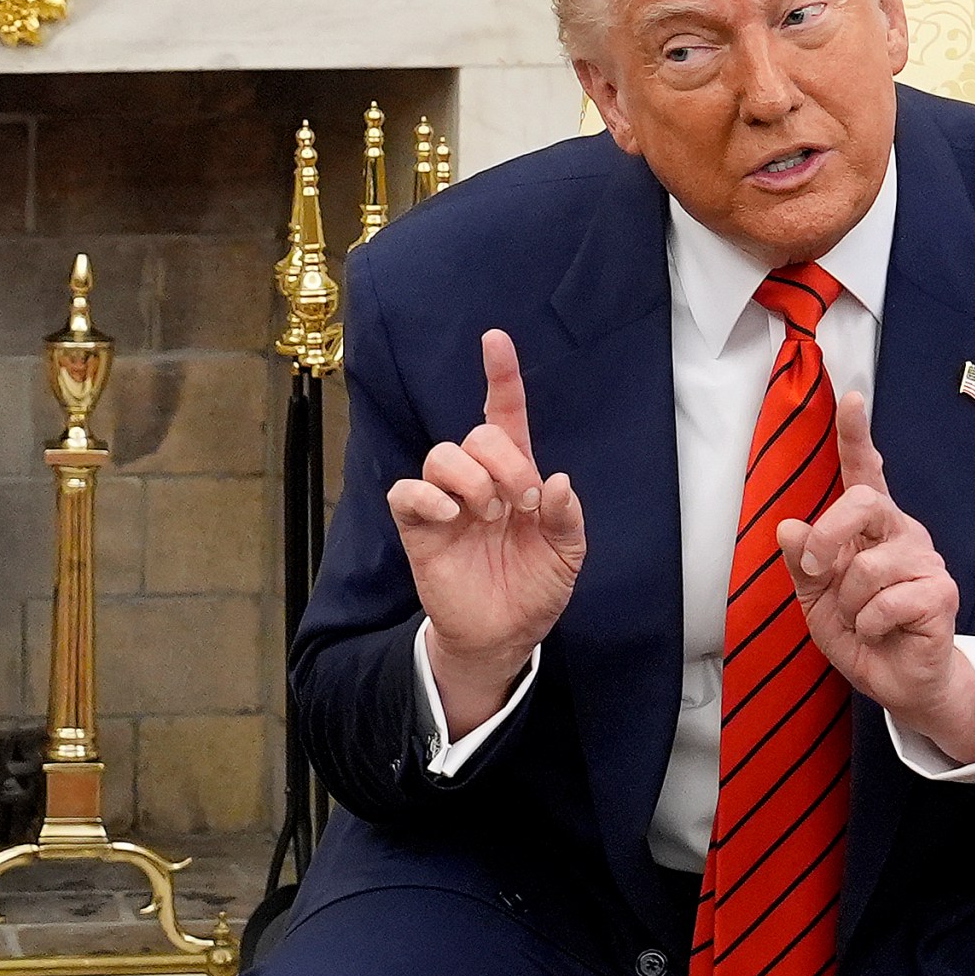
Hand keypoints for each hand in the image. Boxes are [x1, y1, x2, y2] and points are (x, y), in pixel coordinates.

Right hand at [385, 329, 586, 737]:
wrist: (504, 635)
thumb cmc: (533, 588)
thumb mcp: (567, 555)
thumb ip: (566, 517)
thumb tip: (555, 481)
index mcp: (515, 477)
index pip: (503, 416)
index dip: (501, 376)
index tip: (495, 340)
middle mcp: (477, 482)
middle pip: (476, 436)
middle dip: (505, 462)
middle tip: (520, 504)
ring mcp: (446, 502)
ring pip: (441, 455)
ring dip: (471, 479)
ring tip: (489, 515)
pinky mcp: (419, 527)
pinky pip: (406, 492)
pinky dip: (428, 497)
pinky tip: (453, 518)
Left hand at [777, 392, 974, 763]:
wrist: (896, 681)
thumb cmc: (859, 630)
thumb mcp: (814, 598)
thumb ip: (802, 563)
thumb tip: (788, 526)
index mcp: (871, 527)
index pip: (865, 472)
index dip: (857, 435)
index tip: (852, 396)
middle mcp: (902, 533)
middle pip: (861, 503)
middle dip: (828, 538)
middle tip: (821, 575)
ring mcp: (926, 561)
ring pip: (868, 565)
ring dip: (849, 603)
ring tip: (860, 618)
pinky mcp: (942, 594)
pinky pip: (888, 600)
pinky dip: (870, 624)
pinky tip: (881, 631)